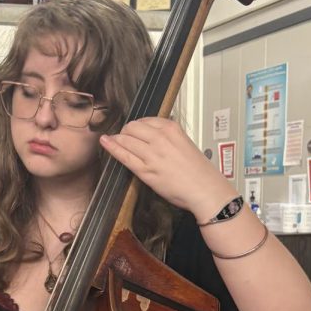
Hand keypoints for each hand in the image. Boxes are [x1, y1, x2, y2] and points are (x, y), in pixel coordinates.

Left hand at [100, 117, 234, 220]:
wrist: (205, 190)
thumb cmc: (198, 171)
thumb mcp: (185, 143)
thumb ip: (169, 137)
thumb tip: (153, 133)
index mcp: (172, 129)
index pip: (145, 120)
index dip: (137, 127)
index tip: (134, 131)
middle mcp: (160, 138)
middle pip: (132, 127)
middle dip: (125, 132)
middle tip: (124, 138)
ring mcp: (152, 154)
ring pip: (125, 139)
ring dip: (117, 139)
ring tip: (113, 141)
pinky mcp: (145, 170)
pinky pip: (124, 155)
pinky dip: (112, 147)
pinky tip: (105, 142)